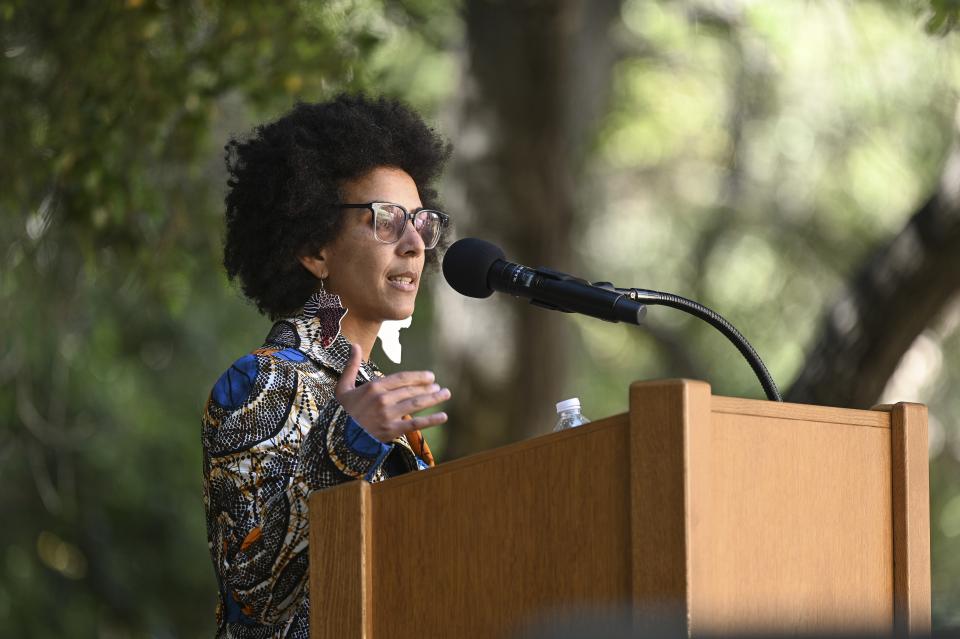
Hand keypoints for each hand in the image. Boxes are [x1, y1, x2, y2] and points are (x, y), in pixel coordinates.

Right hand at [335, 344, 450, 443]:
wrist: (337, 438)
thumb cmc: (341, 412)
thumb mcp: (343, 387)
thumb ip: (351, 366)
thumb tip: (354, 344)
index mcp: (373, 387)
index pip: (401, 378)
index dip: (418, 377)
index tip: (430, 376)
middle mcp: (383, 399)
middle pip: (411, 390)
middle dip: (428, 388)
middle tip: (439, 387)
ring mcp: (388, 415)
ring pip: (416, 404)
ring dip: (433, 398)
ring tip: (445, 394)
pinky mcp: (391, 430)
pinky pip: (415, 424)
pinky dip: (431, 420)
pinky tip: (443, 416)